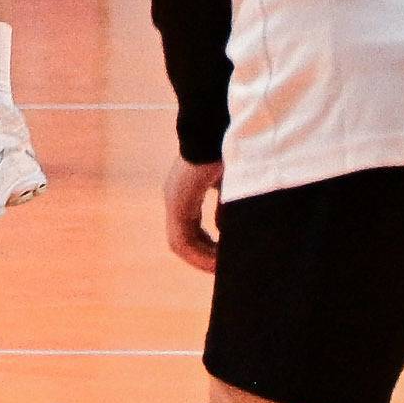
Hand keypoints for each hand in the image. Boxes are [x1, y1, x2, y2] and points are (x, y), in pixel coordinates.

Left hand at [163, 159, 222, 274]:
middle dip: (204, 256)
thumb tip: (221, 229)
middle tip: (221, 270)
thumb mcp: (229, 185)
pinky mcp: (177, 204)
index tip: (223, 257)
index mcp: (187, 191)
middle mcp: (177, 197)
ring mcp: (174, 200)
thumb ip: (224, 207)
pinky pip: (181, 241)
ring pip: (181, 243)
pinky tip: (216, 263)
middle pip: (185, 238)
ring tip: (220, 270)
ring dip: (201, 259)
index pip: (192, 227)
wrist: (218, 132)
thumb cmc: (227, 152)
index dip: (207, 245)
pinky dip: (198, 255)